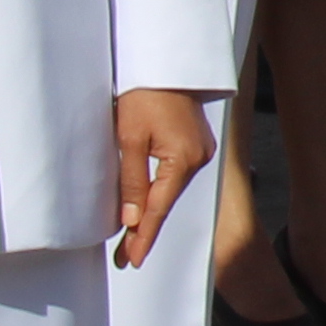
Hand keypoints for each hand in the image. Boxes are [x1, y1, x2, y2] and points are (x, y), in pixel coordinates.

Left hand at [109, 88, 214, 268]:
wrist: (166, 65)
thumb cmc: (143, 96)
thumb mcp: (128, 138)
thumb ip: (131, 180)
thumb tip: (130, 218)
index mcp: (183, 160)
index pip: (158, 208)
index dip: (143, 236)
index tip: (132, 260)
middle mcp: (198, 159)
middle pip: (166, 202)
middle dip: (144, 229)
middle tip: (125, 257)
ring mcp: (200, 152)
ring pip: (170, 190)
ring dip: (151, 212)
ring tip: (131, 237)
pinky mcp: (196, 145)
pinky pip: (175, 176)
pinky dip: (160, 193)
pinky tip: (147, 205)